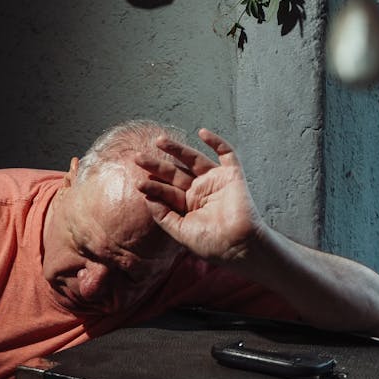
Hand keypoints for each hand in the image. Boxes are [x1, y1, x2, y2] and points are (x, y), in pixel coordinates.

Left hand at [135, 128, 262, 263]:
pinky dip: (216, 142)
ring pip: (193, 159)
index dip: (153, 186)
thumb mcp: (181, 232)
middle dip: (156, 164)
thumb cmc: (213, 244)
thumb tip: (146, 198)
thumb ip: (163, 216)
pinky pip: (226, 154)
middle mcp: (200, 190)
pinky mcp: (231, 175)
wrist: (240, 247)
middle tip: (137, 157)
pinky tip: (202, 132)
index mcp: (188, 204)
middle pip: (175, 172)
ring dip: (177, 149)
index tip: (139, 184)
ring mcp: (215, 181)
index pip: (167, 190)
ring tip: (159, 140)